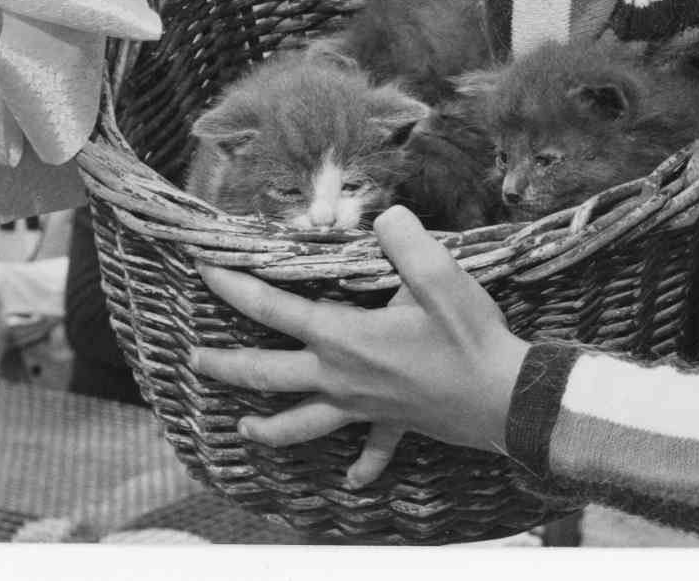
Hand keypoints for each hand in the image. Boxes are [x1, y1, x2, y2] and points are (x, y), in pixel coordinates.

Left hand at [191, 206, 527, 487]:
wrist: (504, 396)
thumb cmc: (470, 337)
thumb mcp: (441, 275)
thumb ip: (406, 240)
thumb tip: (386, 215)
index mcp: (345, 338)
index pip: (274, 309)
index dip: (236, 287)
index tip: (206, 269)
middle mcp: (342, 378)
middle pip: (266, 375)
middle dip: (225, 365)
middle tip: (194, 359)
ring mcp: (365, 407)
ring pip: (301, 424)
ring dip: (268, 428)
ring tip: (243, 430)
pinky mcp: (395, 423)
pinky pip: (371, 451)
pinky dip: (360, 467)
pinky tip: (352, 482)